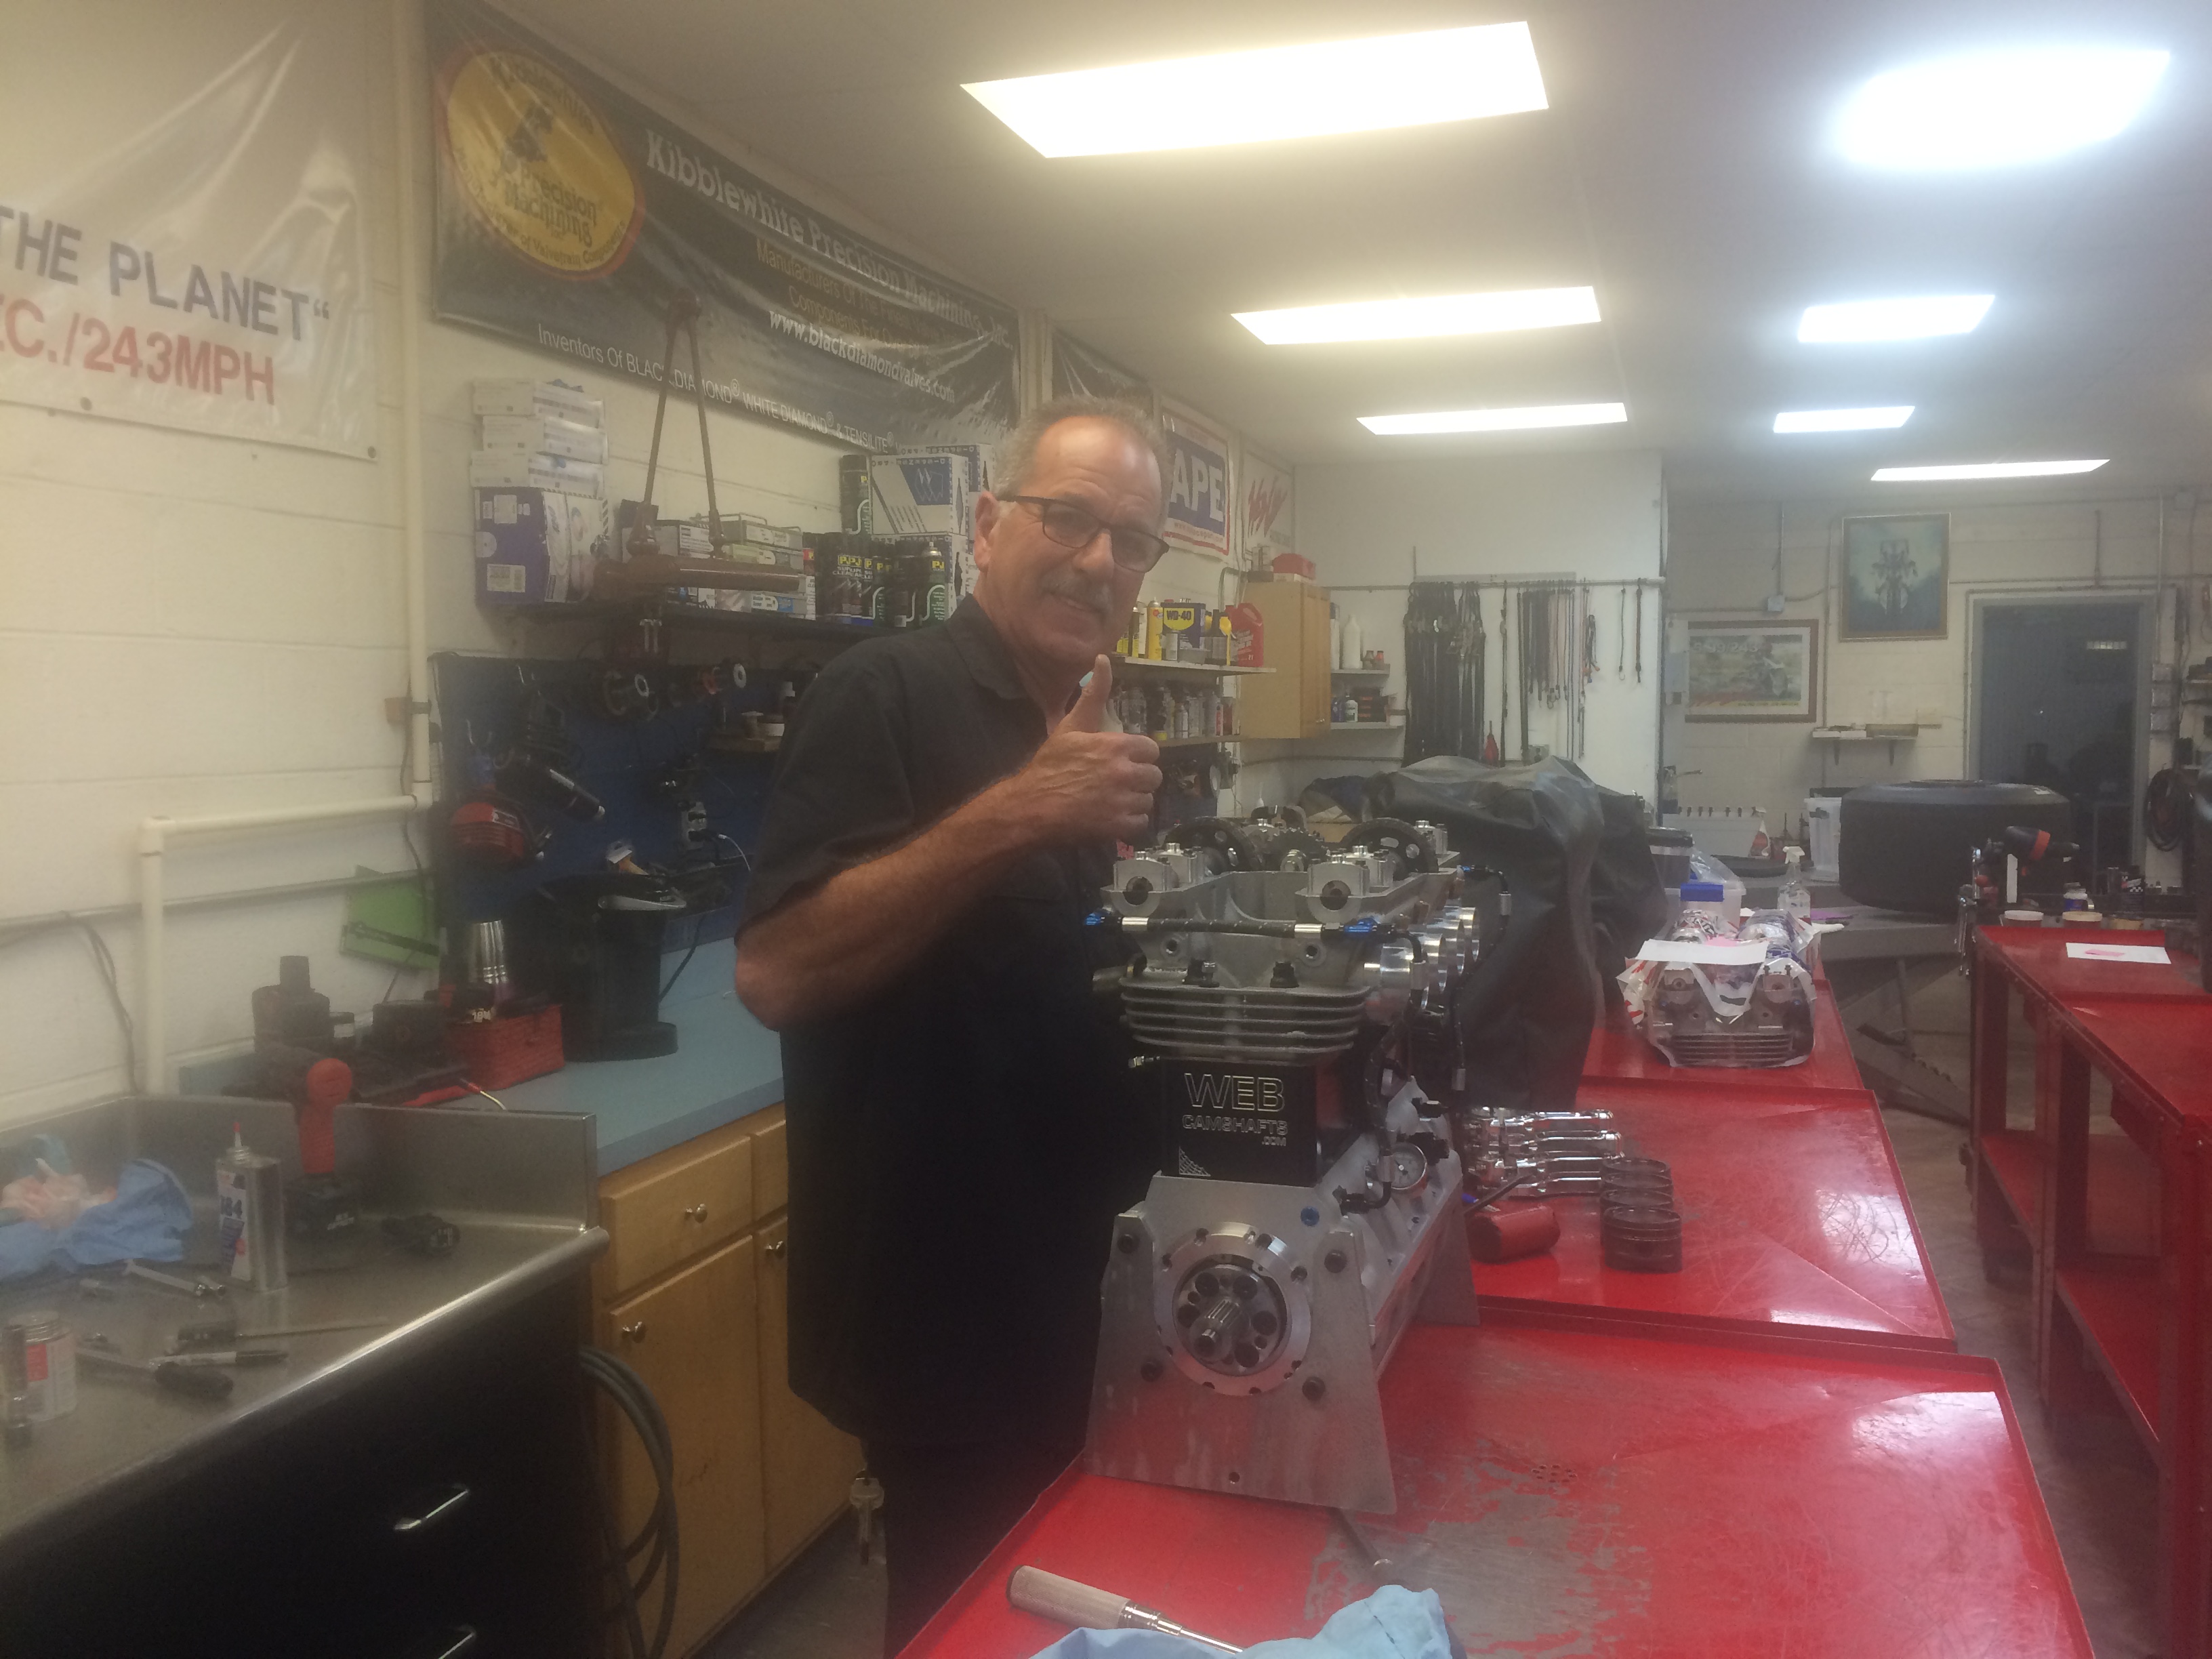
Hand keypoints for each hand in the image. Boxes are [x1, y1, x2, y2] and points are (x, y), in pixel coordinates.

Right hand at [1002, 655, 1160, 844]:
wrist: (1031, 805)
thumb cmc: (1050, 765)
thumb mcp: (1071, 726)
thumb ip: (1093, 695)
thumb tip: (1102, 659)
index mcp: (1116, 746)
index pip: (1151, 750)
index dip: (1138, 756)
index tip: (1122, 761)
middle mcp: (1124, 772)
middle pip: (1154, 776)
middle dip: (1138, 779)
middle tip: (1116, 783)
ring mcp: (1122, 801)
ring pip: (1147, 800)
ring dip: (1134, 801)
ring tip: (1112, 800)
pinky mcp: (1118, 826)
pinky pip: (1141, 823)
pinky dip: (1129, 822)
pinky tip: (1112, 817)